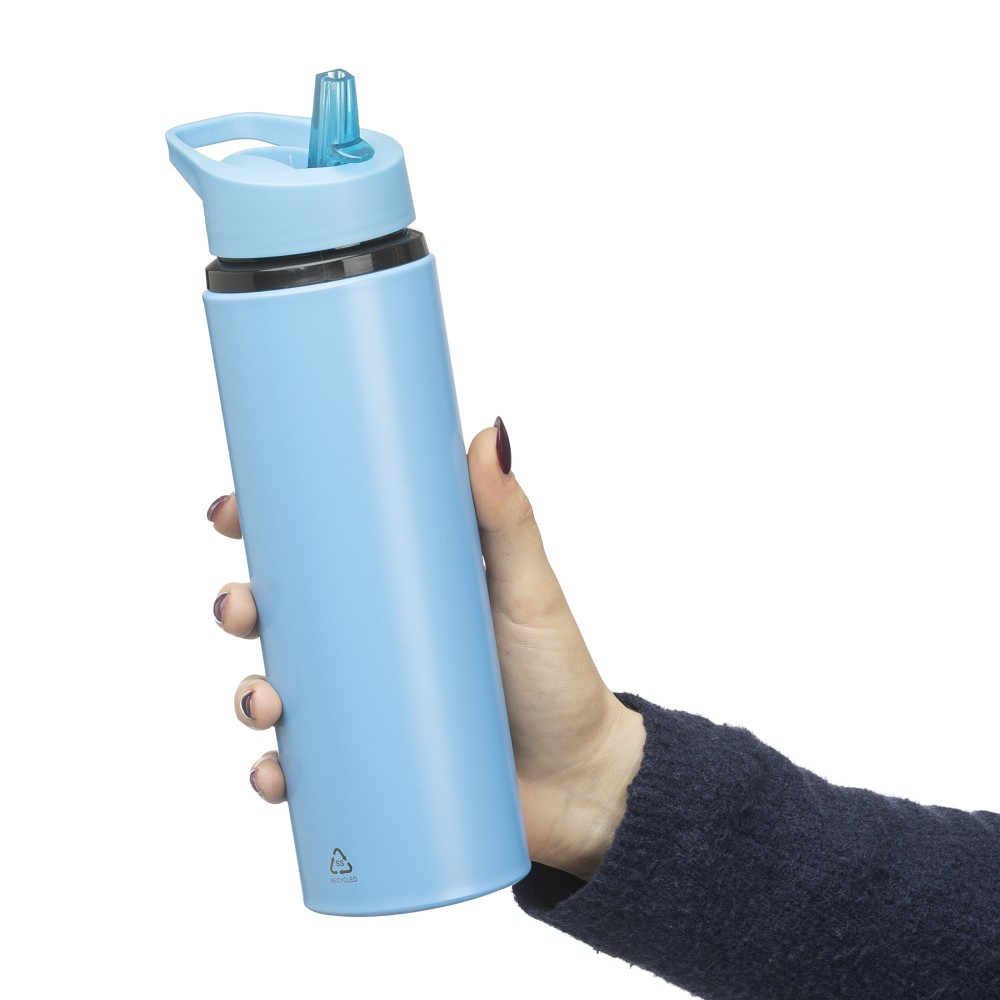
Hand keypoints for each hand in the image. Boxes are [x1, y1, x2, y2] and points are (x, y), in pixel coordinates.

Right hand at [208, 419, 645, 881]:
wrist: (581, 781)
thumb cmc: (556, 676)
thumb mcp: (529, 589)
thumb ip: (508, 517)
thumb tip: (490, 432)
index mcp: (398, 588)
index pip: (317, 548)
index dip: (263, 527)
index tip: (232, 510)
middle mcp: (371, 642)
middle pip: (281, 615)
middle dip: (240, 606)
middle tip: (240, 606)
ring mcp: (366, 704)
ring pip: (278, 688)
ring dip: (247, 692)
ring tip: (264, 700)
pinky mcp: (369, 764)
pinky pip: (302, 768)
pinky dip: (274, 771)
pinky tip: (273, 774)